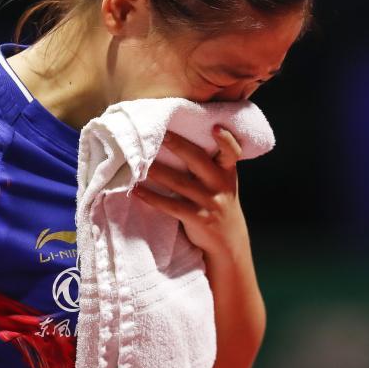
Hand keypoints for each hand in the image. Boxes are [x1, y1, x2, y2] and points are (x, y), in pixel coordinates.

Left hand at [132, 125, 249, 256]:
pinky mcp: (198, 219)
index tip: (215, 127)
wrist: (227, 241)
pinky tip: (136, 191)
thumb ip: (209, 165)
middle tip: (160, 134)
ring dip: (157, 171)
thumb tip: (174, 139)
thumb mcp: (222, 182)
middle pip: (198, 160)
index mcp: (226, 171)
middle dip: (178, 146)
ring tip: (138, 161)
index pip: (232, 152)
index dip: (226, 139)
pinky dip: (152, 198)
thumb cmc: (217, 203)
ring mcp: (209, 202)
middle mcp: (220, 184)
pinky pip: (171, 206)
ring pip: (179, 183)